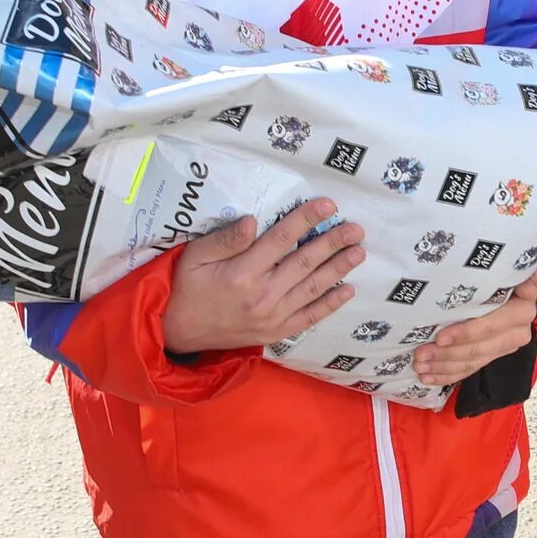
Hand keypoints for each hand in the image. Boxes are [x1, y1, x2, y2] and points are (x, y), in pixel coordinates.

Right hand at [160, 201, 365, 355]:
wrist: (177, 332)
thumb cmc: (186, 287)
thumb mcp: (194, 257)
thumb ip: (225, 240)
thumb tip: (251, 220)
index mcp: (242, 273)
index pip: (281, 240)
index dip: (306, 220)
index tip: (328, 205)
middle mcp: (262, 295)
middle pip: (304, 263)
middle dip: (333, 243)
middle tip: (355, 229)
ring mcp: (272, 316)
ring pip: (312, 288)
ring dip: (338, 269)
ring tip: (359, 252)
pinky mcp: (276, 331)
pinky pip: (309, 317)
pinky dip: (330, 304)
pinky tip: (347, 290)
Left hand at [416, 272, 536, 389]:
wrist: (518, 287)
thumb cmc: (502, 273)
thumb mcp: (503, 269)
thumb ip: (498, 274)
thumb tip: (488, 280)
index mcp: (521, 308)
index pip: (489, 325)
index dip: (465, 333)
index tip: (439, 337)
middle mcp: (519, 330)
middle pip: (479, 348)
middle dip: (446, 354)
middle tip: (420, 354)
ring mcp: (508, 345)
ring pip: (473, 361)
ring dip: (444, 366)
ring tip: (420, 366)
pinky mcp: (497, 354)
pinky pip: (472, 369)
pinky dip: (449, 374)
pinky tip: (430, 377)